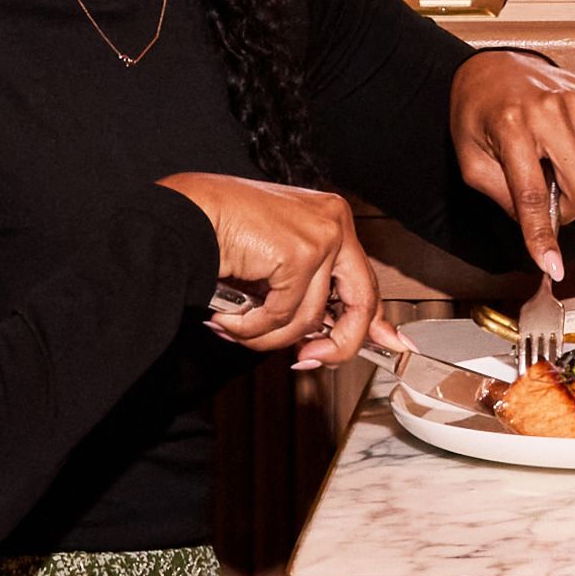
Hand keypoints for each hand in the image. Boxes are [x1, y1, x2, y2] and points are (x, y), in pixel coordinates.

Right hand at [159, 172, 382, 371]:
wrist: (184, 214)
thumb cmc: (219, 232)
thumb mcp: (274, 265)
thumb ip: (302, 293)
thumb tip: (321, 337)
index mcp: (330, 220)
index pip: (363, 280)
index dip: (374, 321)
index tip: (390, 345)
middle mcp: (333, 223)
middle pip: (361, 301)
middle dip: (339, 345)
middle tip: (310, 361)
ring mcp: (321, 237)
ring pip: (309, 319)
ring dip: (267, 336)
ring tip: (236, 326)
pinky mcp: (299, 254)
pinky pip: (281, 316)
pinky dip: (251, 328)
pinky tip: (229, 316)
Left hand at [451, 51, 574, 284]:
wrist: (491, 67)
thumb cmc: (477, 112)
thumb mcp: (471, 161)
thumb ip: (504, 197)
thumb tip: (537, 230)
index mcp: (511, 126)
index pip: (532, 195)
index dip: (543, 236)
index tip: (553, 266)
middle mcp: (547, 109)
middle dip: (567, 209)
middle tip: (546, 205)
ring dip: (573, 182)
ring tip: (545, 163)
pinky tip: (559, 145)